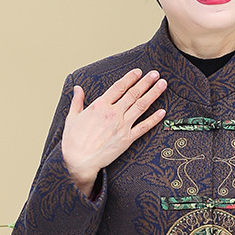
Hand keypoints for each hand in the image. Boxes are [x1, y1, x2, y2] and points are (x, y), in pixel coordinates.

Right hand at [61, 68, 167, 196]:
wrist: (79, 161)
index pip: (119, 87)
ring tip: (162, 85)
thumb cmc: (73, 142)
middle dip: (146, 82)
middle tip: (156, 74)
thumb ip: (77, 101)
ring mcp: (122, 125)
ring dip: (153, 94)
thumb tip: (77, 88)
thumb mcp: (72, 118)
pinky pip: (144, 127)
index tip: (138, 72)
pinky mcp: (127, 139)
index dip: (130, 78)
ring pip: (141, 106)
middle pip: (133, 93)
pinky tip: (162, 111)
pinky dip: (154, 119)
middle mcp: (113, 113)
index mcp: (100, 105)